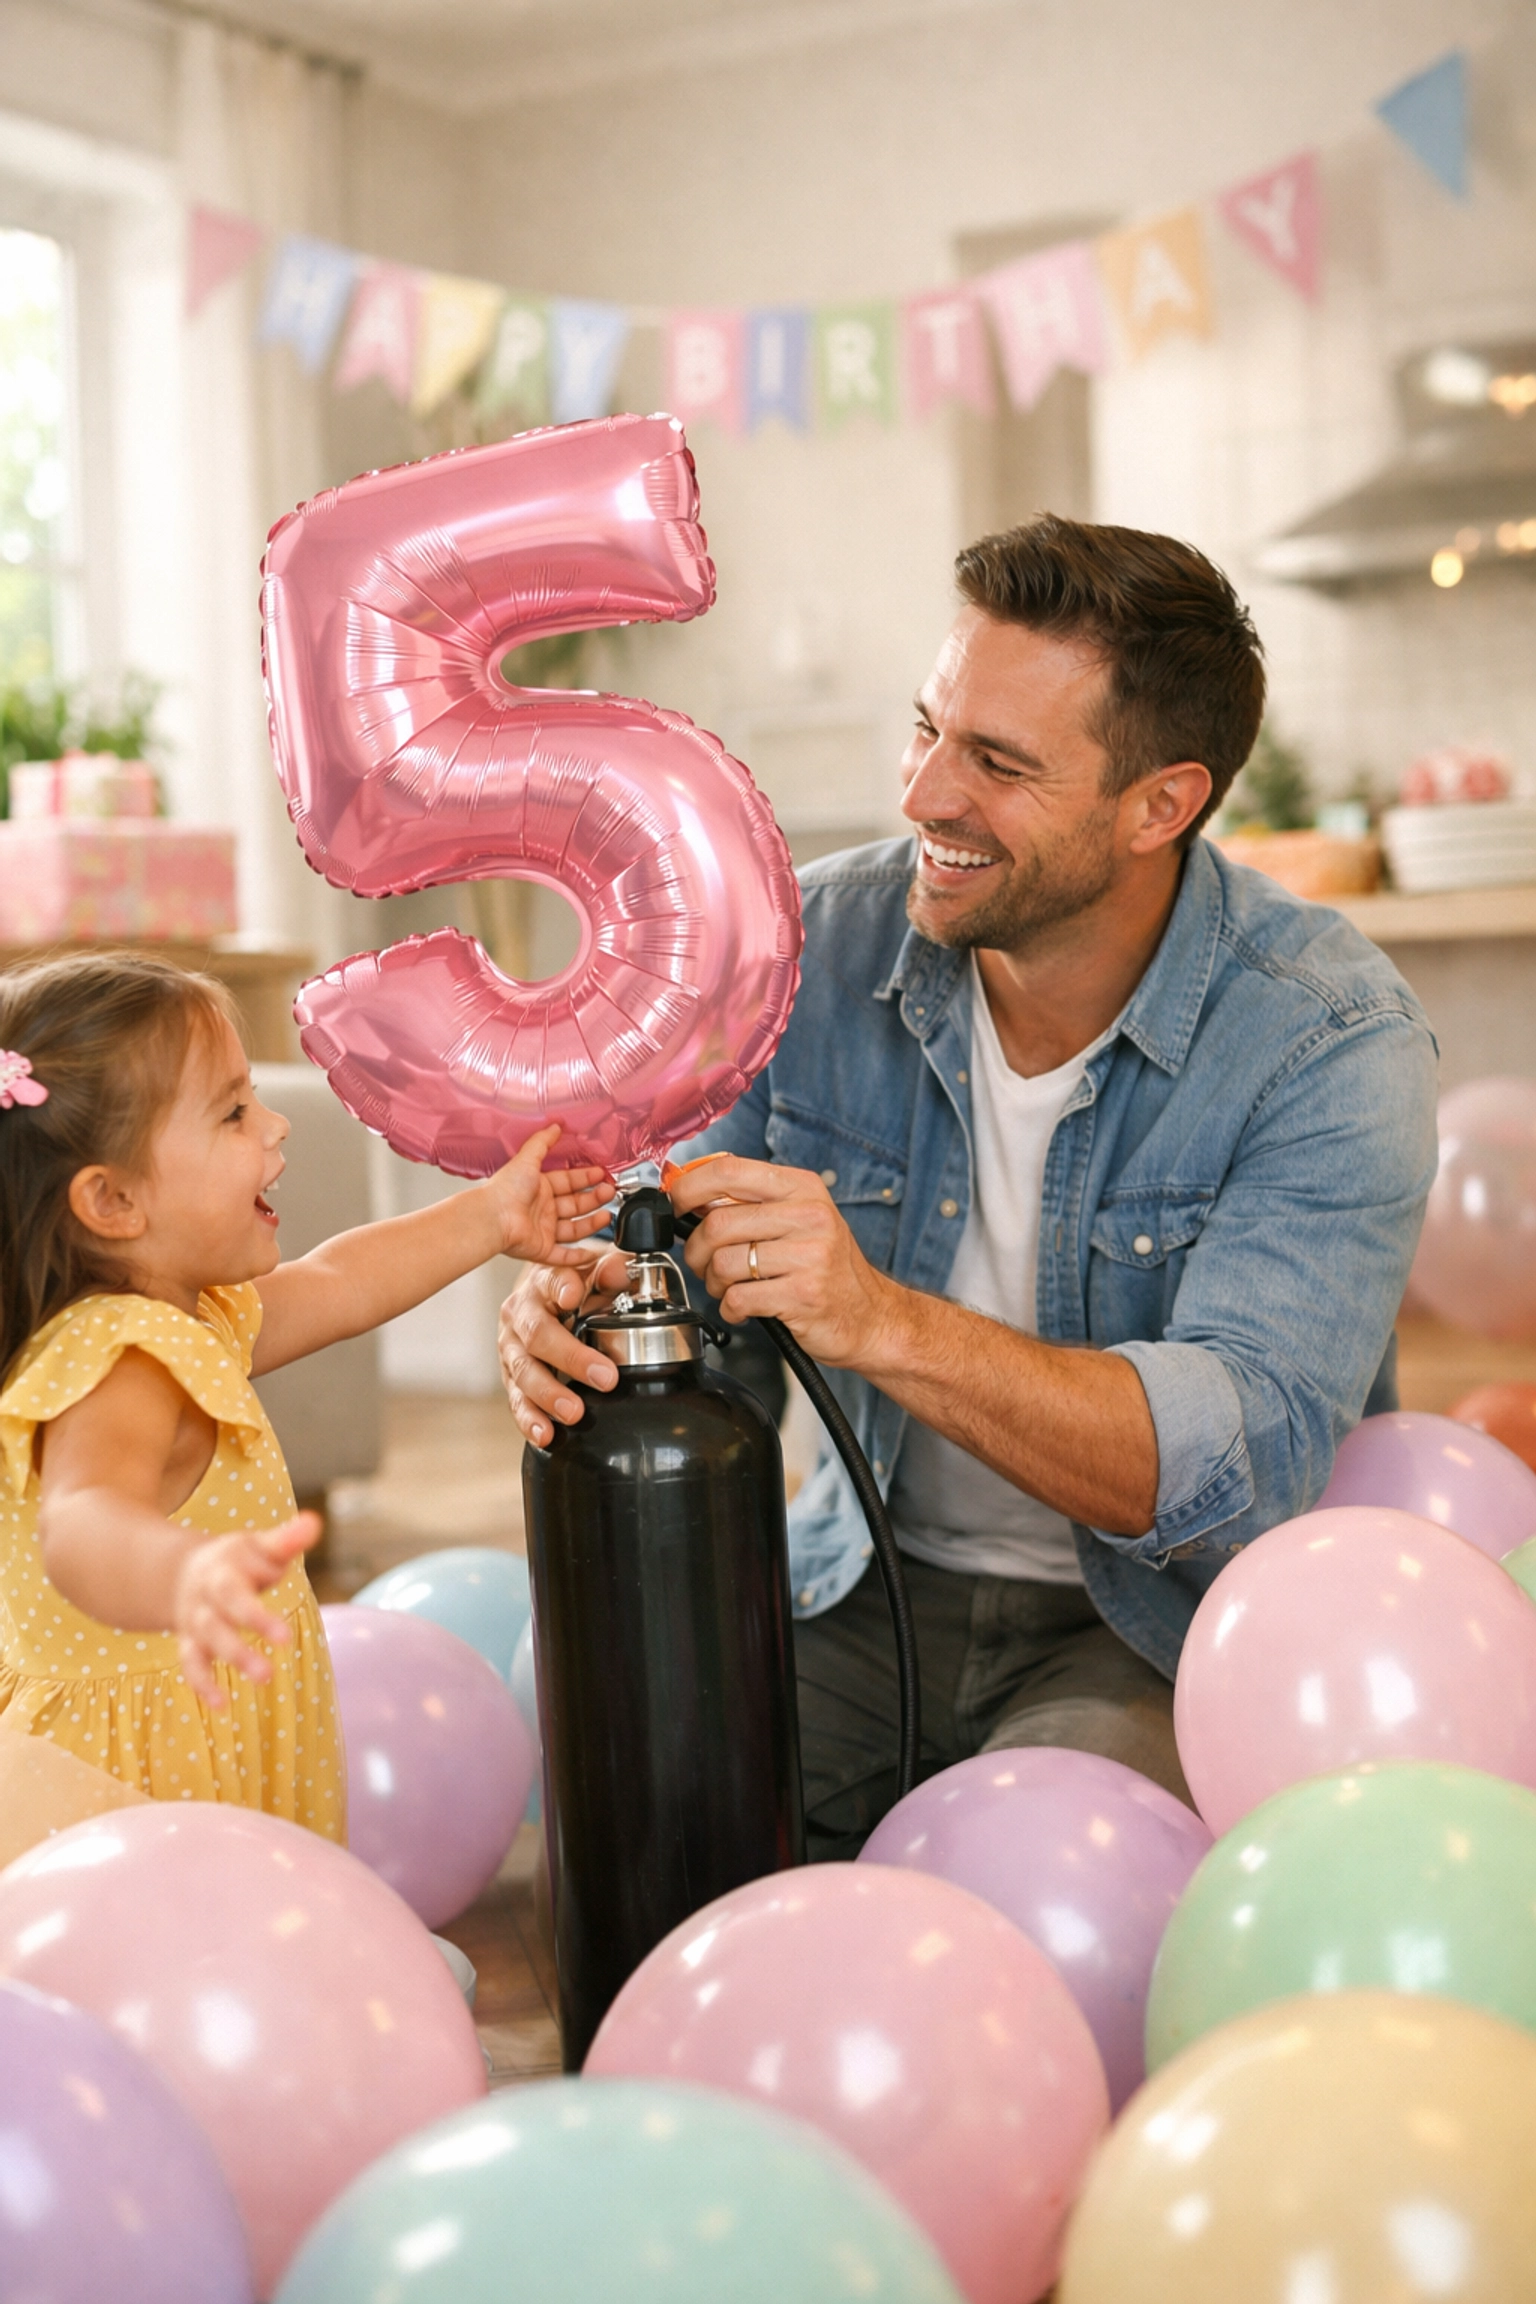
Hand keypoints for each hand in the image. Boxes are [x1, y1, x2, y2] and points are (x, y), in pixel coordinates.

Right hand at [173, 1511, 321, 1707]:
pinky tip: (221, 1707)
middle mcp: (203, 1601)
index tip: (285, 1640)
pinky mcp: (190, 1644)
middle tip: (268, 1675)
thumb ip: (286, 1540)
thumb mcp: (258, 1545)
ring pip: (203, 1648)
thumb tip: (316, 1522)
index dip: (256, 1620)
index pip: (235, 1597)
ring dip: (230, 1664)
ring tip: (262, 1681)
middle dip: (239, 1651)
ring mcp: (194, 1625)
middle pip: (217, 1627)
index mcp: (220, 1574)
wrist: (185, 1571)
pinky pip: (191, 1666)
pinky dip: (202, 1686)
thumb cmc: (237, 1560)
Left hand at [483, 1123, 614, 1263]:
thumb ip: (542, 1142)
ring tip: (607, 1215)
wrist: (494, 1217)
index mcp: (538, 1187)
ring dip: (592, 1223)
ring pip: (574, 1229)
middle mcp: (541, 1209)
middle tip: (609, 1191)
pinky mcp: (542, 1249)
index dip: (585, 1177)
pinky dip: (579, 1256)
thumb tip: (555, 1125)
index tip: (602, 1173)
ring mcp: (542, 1230)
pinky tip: (593, 1251)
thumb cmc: (505, 1190)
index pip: (568, 1182)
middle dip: (594, 1198)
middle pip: (575, 1205)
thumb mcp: (527, 1158)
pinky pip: (564, 1255)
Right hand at [498, 1245, 628, 1444]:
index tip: (573, 1296)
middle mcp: (521, 1313)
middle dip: (570, 1358)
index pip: (552, 1280)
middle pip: (537, 1335)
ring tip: (573, 1412)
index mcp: (544, 1282)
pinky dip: (529, 1418)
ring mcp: (511, 1347)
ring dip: (548, 1395)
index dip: (562, 1287)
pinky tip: (544, 1434)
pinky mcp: (510, 1376)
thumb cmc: (575, 1284)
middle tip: (604, 1378)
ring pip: (523, 1371)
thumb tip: (622, 1271)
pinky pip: (516, 1399)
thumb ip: (613, 1269)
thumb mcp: (596, 1269)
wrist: (547, 1296)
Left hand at [669, 1152, 901, 1367]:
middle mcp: (809, 1216)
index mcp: (802, 1188)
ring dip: (714, 1283)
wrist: (872, 1317)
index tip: (674, 1204)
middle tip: (704, 1264)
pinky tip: (746, 1309)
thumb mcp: (799, 1219)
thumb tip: (688, 1190)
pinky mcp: (803, 1295)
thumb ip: (750, 1202)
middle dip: (697, 1251)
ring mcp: (810, 1255)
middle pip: (718, 1222)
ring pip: (723, 1263)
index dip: (688, 1188)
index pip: (728, 1171)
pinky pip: (739, 1299)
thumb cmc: (826, 1268)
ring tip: (730, 1288)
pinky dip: (731, 1309)